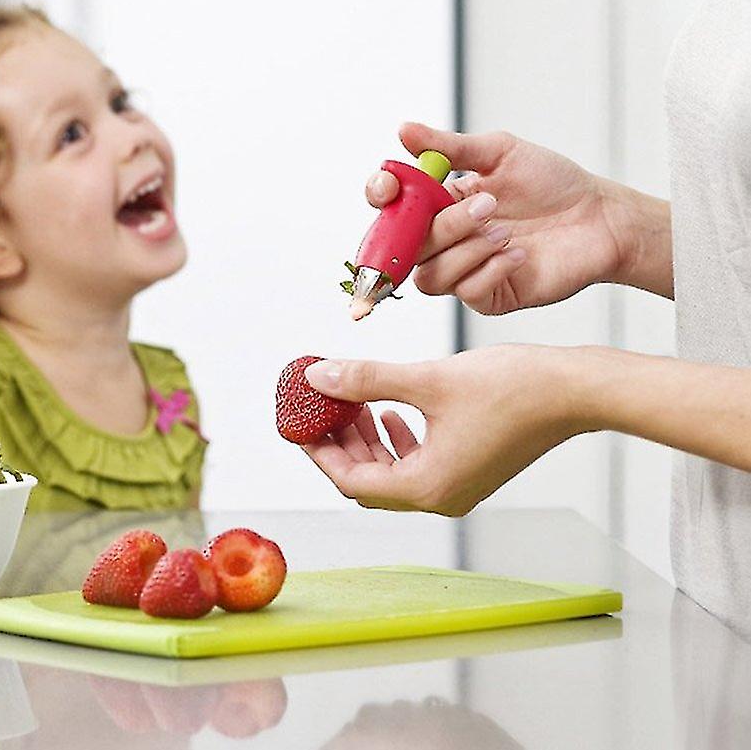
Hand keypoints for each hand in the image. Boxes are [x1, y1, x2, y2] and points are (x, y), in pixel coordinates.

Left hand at [300, 348, 590, 515]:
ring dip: (365, 439)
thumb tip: (317, 376)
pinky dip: (395, 439)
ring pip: (391, 472)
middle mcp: (440, 496)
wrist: (574, 390)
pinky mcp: (469, 468)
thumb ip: (366, 381)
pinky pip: (416, 463)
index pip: (350, 480)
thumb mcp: (426, 380)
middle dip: (339, 442)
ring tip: (351, 400)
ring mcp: (457, 485)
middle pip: (367, 480)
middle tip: (320, 405)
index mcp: (426, 487)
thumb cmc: (511, 387)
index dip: (318, 450)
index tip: (299, 420)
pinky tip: (388, 409)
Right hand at [364, 122, 642, 313]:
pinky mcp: (489, 296)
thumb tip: (404, 131)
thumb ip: (450, 146)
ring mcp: (464, 271)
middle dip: (443, 226)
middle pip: (407, 247)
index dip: (380, 198)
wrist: (600, 217)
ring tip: (507, 231)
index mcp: (438, 204)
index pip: (390, 209)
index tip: (390, 187)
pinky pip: (466, 292)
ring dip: (466, 250)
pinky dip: (491, 270)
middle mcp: (444, 241)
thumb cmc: (553, 183)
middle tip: (488, 204)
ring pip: (430, 277)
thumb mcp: (500, 152)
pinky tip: (519, 255)